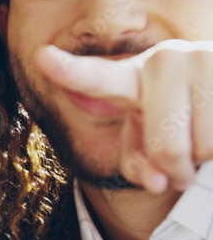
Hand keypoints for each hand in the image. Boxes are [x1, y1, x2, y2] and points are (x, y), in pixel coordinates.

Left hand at [38, 41, 212, 192]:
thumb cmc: (183, 114)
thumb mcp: (149, 136)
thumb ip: (137, 160)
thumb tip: (154, 181)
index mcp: (133, 76)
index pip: (98, 78)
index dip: (71, 72)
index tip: (42, 58)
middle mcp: (164, 60)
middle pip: (165, 146)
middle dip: (176, 170)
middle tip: (180, 167)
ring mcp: (203, 60)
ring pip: (201, 147)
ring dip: (205, 157)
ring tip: (204, 135)